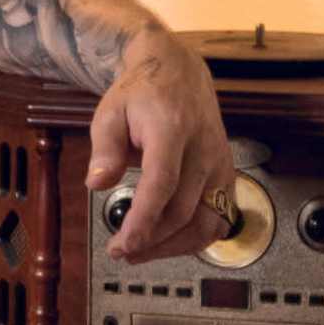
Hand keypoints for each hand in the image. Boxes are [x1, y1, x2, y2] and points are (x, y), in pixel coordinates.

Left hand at [88, 30, 237, 264]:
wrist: (179, 72)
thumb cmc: (141, 94)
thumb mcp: (110, 112)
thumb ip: (104, 148)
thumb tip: (96, 184)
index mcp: (172, 129)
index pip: (163, 183)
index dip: (144, 220)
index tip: (123, 244)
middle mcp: (204, 149)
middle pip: (183, 211)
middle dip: (150, 240)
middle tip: (120, 251)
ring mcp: (220, 164)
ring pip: (206, 223)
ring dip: (173, 247)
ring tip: (141, 252)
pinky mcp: (227, 175)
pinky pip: (218, 219)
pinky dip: (194, 239)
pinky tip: (168, 242)